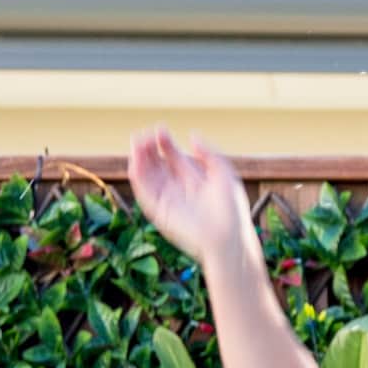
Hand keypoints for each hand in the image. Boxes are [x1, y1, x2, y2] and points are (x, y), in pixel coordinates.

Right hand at [127, 129, 256, 262]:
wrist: (228, 239)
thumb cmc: (232, 211)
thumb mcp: (224, 174)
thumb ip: (208, 153)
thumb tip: (192, 136)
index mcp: (193, 178)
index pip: (173, 156)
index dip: (165, 142)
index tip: (160, 129)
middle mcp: (178, 188)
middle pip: (157, 164)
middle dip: (149, 148)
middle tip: (143, 134)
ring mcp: (168, 201)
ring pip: (148, 176)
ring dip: (139, 160)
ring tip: (137, 143)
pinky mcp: (160, 213)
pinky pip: (144, 194)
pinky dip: (138, 178)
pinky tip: (135, 163)